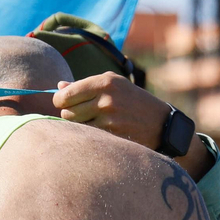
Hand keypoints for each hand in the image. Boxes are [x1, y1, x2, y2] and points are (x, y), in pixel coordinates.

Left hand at [53, 73, 171, 147]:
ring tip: (92, 122)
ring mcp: (109, 119)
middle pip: (67, 112)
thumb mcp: (114, 84)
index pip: (65, 95)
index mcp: (104, 82)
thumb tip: (59, 87)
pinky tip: (101, 131)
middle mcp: (106, 99)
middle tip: (81, 114)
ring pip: (75, 126)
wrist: (160, 123)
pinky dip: (89, 135)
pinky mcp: (113, 136)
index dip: (60, 101)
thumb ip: (85, 85)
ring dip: (79, 126)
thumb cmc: (133, 100)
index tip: (64, 103)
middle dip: (70, 114)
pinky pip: (88, 137)